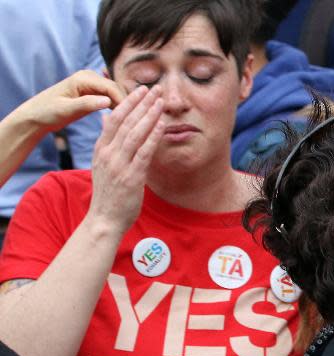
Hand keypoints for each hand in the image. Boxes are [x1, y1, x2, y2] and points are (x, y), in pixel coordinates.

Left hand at [16, 70, 124, 133]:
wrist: (36, 115)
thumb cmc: (47, 112)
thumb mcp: (66, 110)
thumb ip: (87, 104)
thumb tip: (108, 101)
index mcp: (83, 78)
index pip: (112, 87)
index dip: (124, 101)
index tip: (132, 117)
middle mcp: (90, 77)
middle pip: (117, 90)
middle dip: (128, 104)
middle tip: (137, 122)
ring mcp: (93, 85)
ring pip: (116, 94)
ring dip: (124, 106)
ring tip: (133, 122)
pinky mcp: (93, 93)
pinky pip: (111, 99)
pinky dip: (118, 108)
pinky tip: (123, 120)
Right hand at [87, 84, 163, 235]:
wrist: (103, 220)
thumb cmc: (108, 194)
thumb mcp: (102, 164)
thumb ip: (107, 143)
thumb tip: (107, 120)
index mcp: (101, 150)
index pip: (114, 119)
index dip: (127, 102)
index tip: (140, 89)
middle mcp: (108, 154)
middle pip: (125, 122)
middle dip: (141, 103)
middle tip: (155, 88)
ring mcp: (119, 165)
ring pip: (135, 133)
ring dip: (149, 115)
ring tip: (161, 101)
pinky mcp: (131, 177)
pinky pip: (144, 152)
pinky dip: (153, 137)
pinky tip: (161, 125)